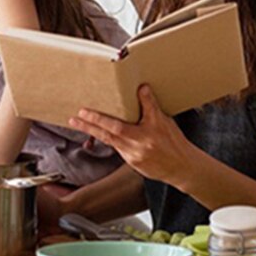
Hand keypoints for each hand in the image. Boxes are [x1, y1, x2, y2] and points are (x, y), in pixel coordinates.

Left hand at [68, 84, 194, 184]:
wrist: (183, 167)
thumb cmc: (175, 142)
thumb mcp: (164, 121)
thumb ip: (150, 106)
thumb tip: (142, 87)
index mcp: (144, 135)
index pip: (115, 126)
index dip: (98, 119)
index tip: (84, 112)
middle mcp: (135, 148)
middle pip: (106, 135)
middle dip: (88, 126)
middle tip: (73, 118)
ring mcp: (132, 158)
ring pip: (110, 142)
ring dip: (94, 133)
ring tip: (79, 123)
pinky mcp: (132, 164)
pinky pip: (118, 149)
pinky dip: (110, 141)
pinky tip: (100, 133)